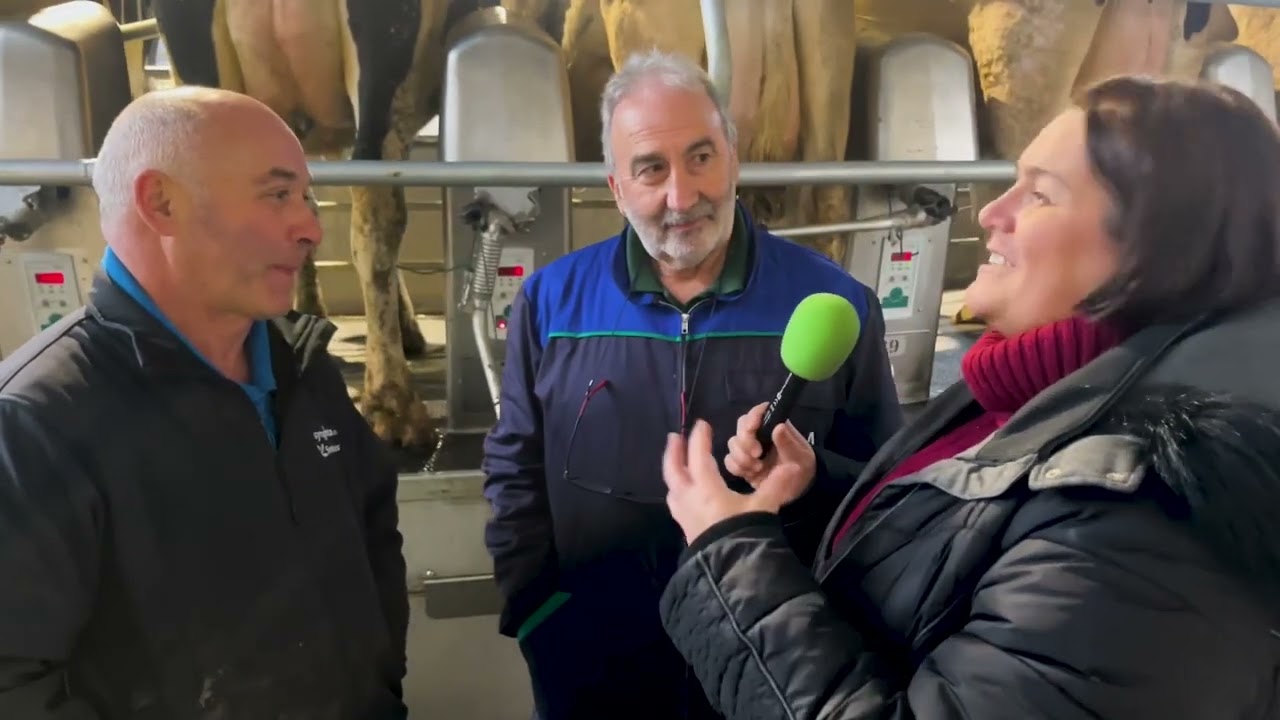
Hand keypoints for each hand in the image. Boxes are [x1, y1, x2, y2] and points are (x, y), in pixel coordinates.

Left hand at [663, 418, 813, 543]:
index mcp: (706, 487)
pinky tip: (681, 492)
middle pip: (675, 468)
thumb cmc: (743, 532)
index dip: (700, 438)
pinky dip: (676, 489)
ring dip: (672, 469)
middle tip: (675, 436)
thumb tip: (794, 468)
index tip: (702, 424)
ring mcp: (683, 513)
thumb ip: (776, 486)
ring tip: (675, 461)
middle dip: (675, 451)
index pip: (700, 455)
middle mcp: (689, 496)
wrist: (729, 568)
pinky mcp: (684, 527)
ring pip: (672, 485)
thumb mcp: (762, 508)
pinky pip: (675, 501)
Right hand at [725, 402, 816, 493]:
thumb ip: (788, 443)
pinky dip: (736, 467)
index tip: (752, 427)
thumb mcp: (800, 456)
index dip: (753, 416)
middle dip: (745, 440)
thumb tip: (778, 426)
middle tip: (757, 454)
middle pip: (741, 426)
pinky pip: (729, 461)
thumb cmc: (801, 466)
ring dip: (741, 456)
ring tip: (758, 468)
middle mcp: (758, 434)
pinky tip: (750, 474)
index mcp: (774, 426)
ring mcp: (748, 448)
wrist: (797, 489)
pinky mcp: (742, 463)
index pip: (759, 412)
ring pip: (733, 443)